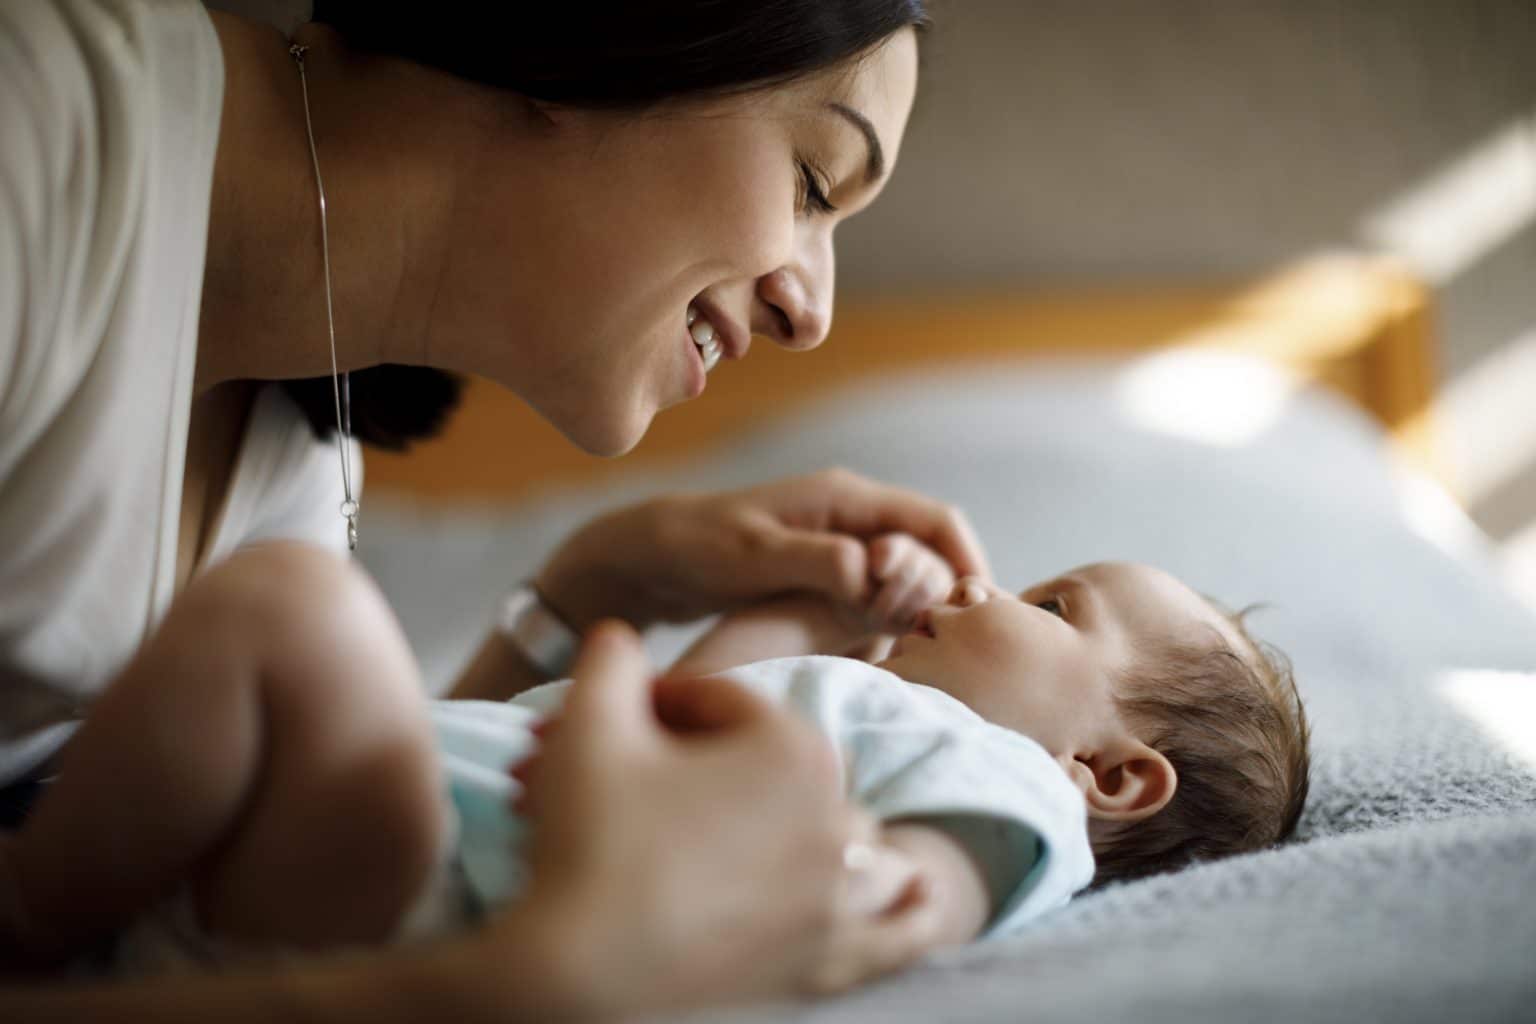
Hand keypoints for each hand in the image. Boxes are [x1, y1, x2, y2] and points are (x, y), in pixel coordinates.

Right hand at [496, 623, 941, 1015]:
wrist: (574, 964)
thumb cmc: (585, 837)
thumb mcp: (588, 724)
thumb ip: (612, 662)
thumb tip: (620, 637)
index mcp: (791, 748)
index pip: (726, 704)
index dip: (663, 703)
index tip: (619, 722)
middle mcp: (835, 818)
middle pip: (785, 770)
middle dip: (724, 766)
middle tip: (653, 780)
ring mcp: (838, 897)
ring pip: (858, 845)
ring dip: (836, 832)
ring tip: (796, 831)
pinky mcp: (829, 964)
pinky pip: (898, 935)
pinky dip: (912, 912)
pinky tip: (919, 889)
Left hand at [536, 468, 990, 631]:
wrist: (652, 554)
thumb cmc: (699, 548)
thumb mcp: (755, 558)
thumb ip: (817, 562)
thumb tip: (874, 572)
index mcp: (845, 498)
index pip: (936, 520)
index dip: (965, 562)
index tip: (976, 613)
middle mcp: (852, 514)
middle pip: (931, 548)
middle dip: (945, 591)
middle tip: (942, 644)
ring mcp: (842, 540)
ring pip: (909, 572)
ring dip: (920, 607)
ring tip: (920, 654)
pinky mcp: (829, 568)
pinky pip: (882, 589)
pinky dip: (893, 616)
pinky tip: (890, 655)